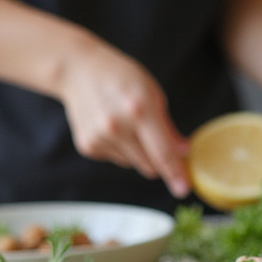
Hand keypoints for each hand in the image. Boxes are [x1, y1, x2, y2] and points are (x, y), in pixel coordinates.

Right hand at [55, 38, 191, 197]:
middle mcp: (118, 127)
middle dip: (159, 162)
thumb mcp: (152, 92)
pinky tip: (111, 127)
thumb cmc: (120, 77)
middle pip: (150, 165)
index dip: (175, 173)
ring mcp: (100, 138)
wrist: (79, 71)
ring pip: (133, 164)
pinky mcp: (88, 146)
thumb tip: (183, 152)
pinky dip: (120, 149)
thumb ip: (168, 127)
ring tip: (127, 125)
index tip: (183, 190)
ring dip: (138, 153)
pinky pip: (116, 159)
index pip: (163, 152)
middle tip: (157, 143)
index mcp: (140, 109)